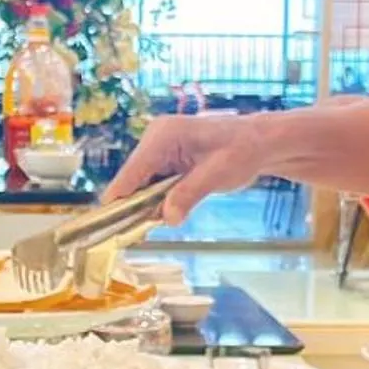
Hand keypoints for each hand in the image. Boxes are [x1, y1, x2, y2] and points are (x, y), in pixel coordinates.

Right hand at [103, 112, 271, 221]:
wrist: (260, 142)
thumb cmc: (243, 150)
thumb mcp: (218, 174)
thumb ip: (189, 194)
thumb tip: (167, 218)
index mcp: (163, 135)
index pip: (131, 172)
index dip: (118, 200)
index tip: (107, 227)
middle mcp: (155, 140)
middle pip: (131, 181)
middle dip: (137, 207)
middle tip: (145, 232)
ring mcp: (158, 150)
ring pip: (140, 186)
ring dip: (149, 206)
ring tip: (169, 217)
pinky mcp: (165, 161)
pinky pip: (152, 185)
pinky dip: (158, 201)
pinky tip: (173, 210)